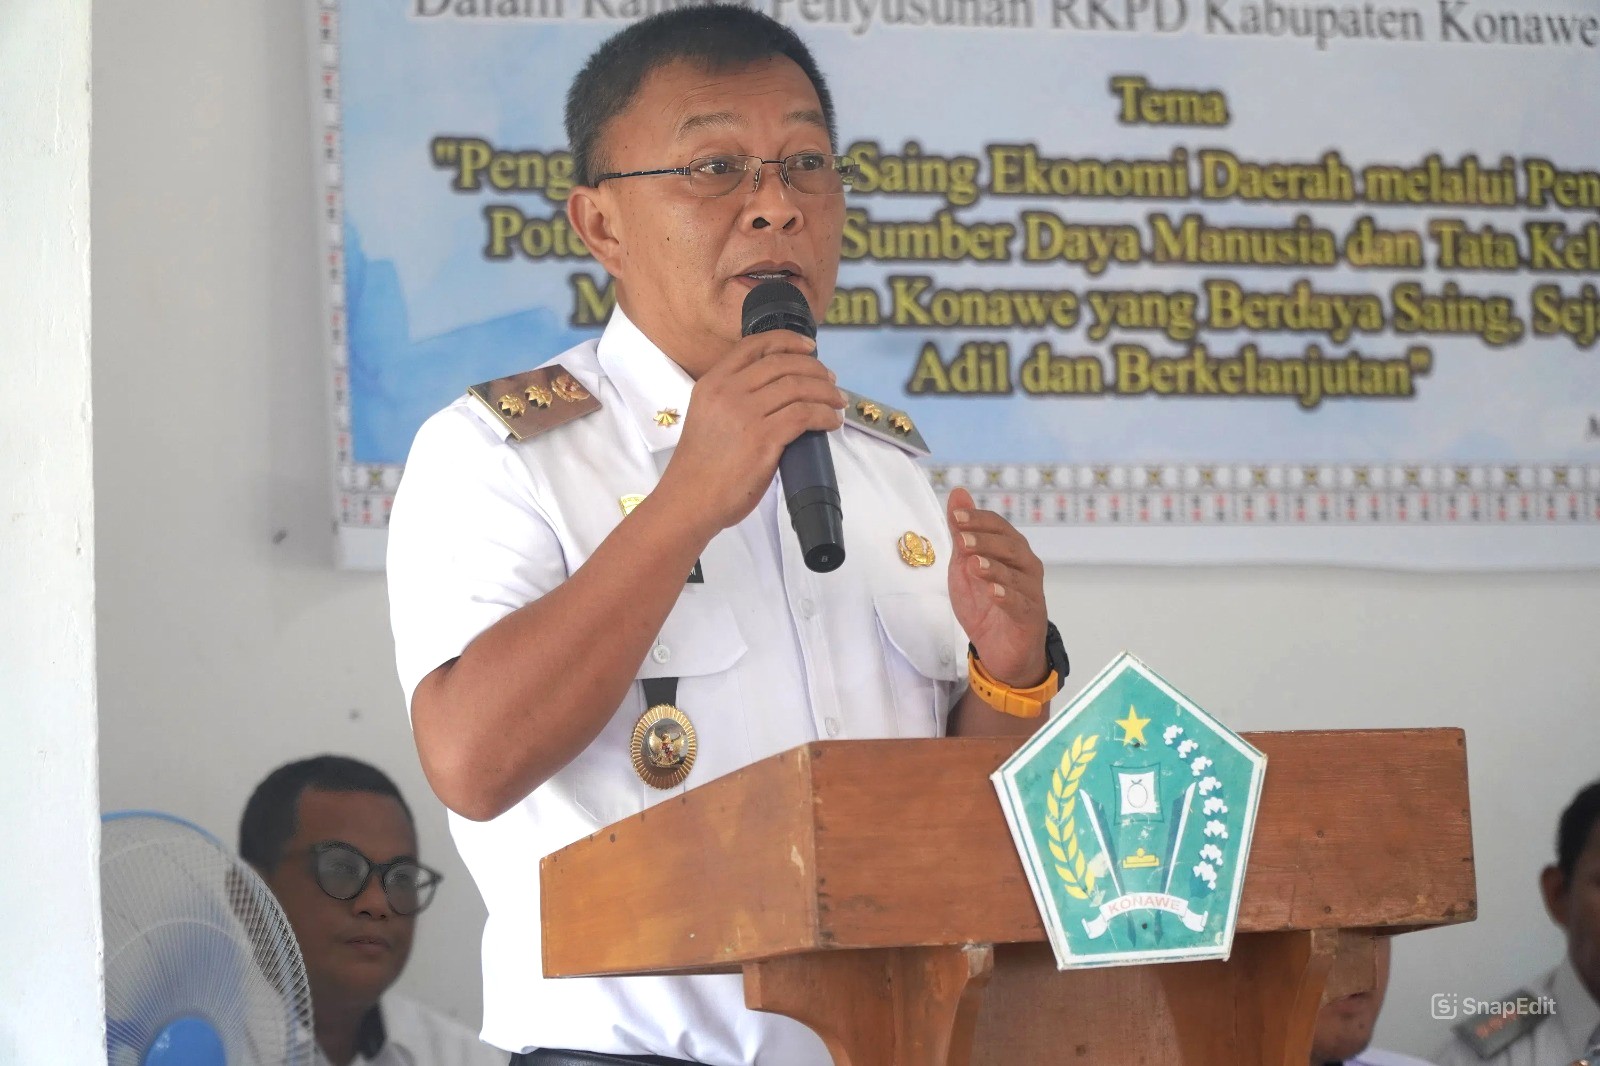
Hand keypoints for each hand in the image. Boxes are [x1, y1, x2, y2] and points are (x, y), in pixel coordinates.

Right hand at [656, 330, 845, 536]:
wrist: (689, 499)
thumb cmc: (701, 466)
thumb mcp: (708, 415)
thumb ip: (734, 398)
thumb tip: (778, 391)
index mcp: (713, 382)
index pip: (755, 345)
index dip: (788, 341)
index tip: (809, 347)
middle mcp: (728, 392)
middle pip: (783, 364)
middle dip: (814, 369)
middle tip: (830, 381)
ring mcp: (746, 414)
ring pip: (798, 387)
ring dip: (825, 392)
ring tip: (837, 401)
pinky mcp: (763, 439)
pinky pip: (804, 415)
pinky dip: (824, 415)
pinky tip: (831, 421)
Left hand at [946, 487, 1048, 686]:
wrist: (999, 649)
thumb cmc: (984, 603)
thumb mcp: (964, 565)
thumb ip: (962, 532)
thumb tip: (958, 493)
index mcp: (1010, 549)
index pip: (998, 526)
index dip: (977, 519)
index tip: (955, 516)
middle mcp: (1025, 565)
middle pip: (1010, 546)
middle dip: (985, 541)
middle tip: (962, 539)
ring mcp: (1030, 591)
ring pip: (1016, 574)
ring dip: (993, 567)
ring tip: (974, 565)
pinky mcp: (1029, 616)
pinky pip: (1020, 604)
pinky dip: (1007, 596)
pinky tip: (993, 592)